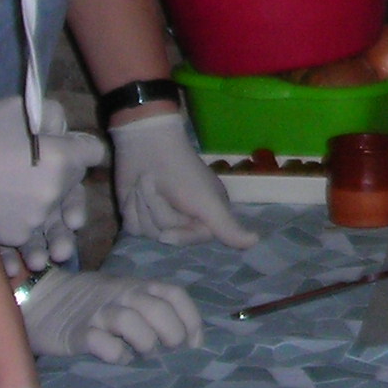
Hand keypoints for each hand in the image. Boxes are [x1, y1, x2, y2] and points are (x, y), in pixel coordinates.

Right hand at [0, 96, 106, 276]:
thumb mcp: (25, 107)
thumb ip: (50, 118)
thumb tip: (58, 130)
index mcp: (64, 159)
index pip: (91, 153)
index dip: (84, 150)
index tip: (77, 153)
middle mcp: (53, 194)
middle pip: (72, 203)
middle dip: (71, 213)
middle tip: (70, 224)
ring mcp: (31, 219)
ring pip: (47, 233)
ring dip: (49, 244)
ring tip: (44, 257)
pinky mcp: (7, 235)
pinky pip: (18, 249)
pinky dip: (17, 258)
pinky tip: (16, 265)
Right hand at [17, 269, 203, 363]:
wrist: (41, 298)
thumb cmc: (90, 301)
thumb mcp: (122, 295)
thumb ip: (148, 307)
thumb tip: (183, 337)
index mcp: (136, 284)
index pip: (174, 294)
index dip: (191, 319)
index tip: (194, 343)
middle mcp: (120, 294)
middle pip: (158, 309)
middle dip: (172, 333)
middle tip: (168, 350)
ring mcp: (98, 312)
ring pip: (131, 321)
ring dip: (145, 342)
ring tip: (142, 353)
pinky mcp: (76, 333)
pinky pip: (103, 344)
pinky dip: (117, 354)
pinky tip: (118, 357)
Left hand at [113, 105, 256, 248]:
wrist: (145, 145)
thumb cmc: (182, 171)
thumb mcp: (208, 202)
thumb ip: (227, 227)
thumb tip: (256, 242)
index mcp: (205, 216)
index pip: (191, 239)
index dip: (181, 231)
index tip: (179, 212)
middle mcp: (182, 219)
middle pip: (166, 237)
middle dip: (160, 211)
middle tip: (160, 186)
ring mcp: (158, 218)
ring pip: (147, 233)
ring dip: (144, 205)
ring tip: (146, 182)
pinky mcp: (138, 214)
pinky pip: (132, 228)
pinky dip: (132, 208)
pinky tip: (134, 191)